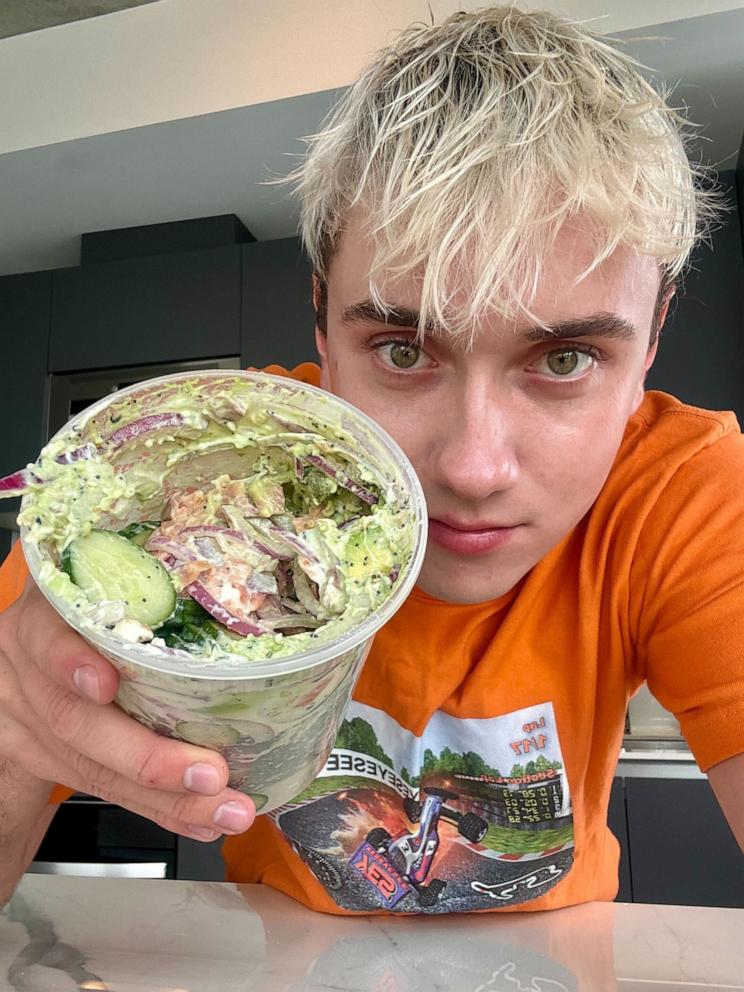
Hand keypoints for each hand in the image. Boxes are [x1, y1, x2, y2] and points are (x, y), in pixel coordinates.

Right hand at [0, 577, 255, 841]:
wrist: (12, 669)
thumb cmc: (79, 617)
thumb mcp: (95, 592)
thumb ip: (141, 593)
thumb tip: (232, 587)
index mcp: (48, 616)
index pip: (49, 634)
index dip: (71, 661)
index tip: (105, 683)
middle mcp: (30, 668)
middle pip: (76, 720)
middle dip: (149, 755)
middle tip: (210, 773)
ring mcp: (32, 719)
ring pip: (93, 767)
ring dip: (167, 797)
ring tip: (222, 808)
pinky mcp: (44, 759)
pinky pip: (105, 790)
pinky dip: (160, 809)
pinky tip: (201, 820)